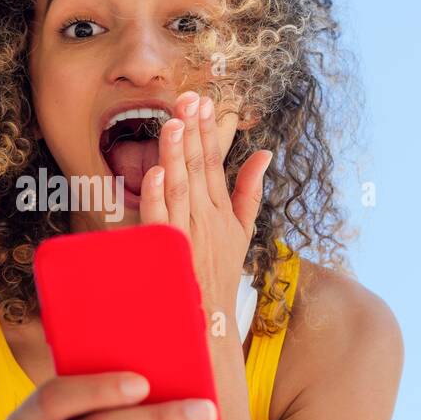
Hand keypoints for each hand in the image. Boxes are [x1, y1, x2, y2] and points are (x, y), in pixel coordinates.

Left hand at [137, 90, 271, 318]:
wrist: (209, 320)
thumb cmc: (221, 273)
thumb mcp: (242, 230)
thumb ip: (250, 190)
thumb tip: (265, 154)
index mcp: (221, 210)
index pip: (215, 163)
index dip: (209, 131)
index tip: (205, 101)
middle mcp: (206, 219)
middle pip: (199, 169)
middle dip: (194, 132)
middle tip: (189, 99)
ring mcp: (188, 236)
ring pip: (181, 189)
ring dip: (177, 155)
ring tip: (174, 123)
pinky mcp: (169, 253)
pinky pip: (162, 221)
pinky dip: (158, 197)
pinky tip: (155, 172)